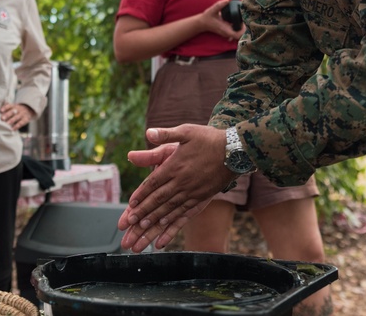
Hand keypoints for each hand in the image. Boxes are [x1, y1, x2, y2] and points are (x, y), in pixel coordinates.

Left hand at [1, 102, 34, 130]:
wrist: (30, 110)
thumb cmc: (17, 110)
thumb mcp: (14, 107)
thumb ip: (6, 108)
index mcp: (14, 106)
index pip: (9, 106)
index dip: (5, 108)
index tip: (1, 111)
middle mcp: (18, 109)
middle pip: (13, 111)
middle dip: (7, 115)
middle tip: (2, 118)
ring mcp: (22, 114)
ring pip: (17, 117)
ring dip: (12, 120)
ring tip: (7, 124)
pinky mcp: (26, 119)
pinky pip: (21, 123)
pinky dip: (16, 126)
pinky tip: (12, 129)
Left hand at [117, 125, 232, 251]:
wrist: (235, 151)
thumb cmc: (208, 139)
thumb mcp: (186, 131)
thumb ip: (166, 134)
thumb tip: (148, 132)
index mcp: (175, 166)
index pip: (153, 183)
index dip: (141, 194)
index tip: (130, 205)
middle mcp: (182, 182)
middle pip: (158, 200)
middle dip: (143, 213)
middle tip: (129, 224)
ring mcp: (193, 192)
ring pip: (170, 210)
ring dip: (155, 222)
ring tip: (142, 231)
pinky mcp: (202, 198)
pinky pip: (185, 215)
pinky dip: (173, 225)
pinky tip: (164, 233)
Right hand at [200, 0, 244, 40]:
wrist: (202, 23)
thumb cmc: (207, 17)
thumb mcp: (212, 9)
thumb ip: (219, 5)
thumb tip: (227, 0)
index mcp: (224, 28)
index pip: (236, 35)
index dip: (242, 31)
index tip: (243, 23)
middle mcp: (226, 33)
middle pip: (239, 36)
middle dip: (244, 29)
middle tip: (245, 20)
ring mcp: (226, 33)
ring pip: (237, 35)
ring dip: (241, 29)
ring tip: (242, 21)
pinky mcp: (226, 32)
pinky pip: (234, 33)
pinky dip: (238, 29)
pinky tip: (238, 22)